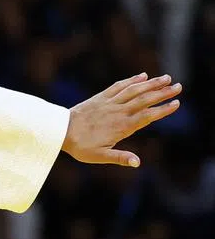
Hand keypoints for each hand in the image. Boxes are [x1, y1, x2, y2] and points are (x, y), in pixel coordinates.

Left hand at [63, 73, 181, 167]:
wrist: (60, 131)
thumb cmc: (80, 147)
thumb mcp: (99, 156)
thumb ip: (119, 158)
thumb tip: (137, 163)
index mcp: (122, 126)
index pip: (147, 116)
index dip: (163, 110)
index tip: (176, 103)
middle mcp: (119, 112)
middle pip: (145, 100)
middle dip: (163, 93)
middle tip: (179, 86)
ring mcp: (110, 103)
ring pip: (134, 90)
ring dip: (151, 83)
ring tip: (167, 78)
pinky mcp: (101, 97)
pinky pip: (119, 86)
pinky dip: (132, 80)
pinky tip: (142, 76)